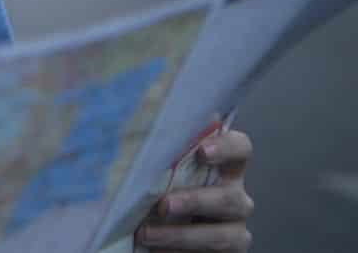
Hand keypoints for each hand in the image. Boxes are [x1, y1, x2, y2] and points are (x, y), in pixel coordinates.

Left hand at [137, 129, 254, 251]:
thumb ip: (159, 153)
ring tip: (146, 234)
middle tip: (164, 205)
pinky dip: (180, 252)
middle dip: (195, 202)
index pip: (240, 149)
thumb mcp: (159, 168)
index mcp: (223, 167)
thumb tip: (133, 132)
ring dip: (182, 235)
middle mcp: (234, 195)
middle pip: (229, 197)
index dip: (227, 148)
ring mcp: (234, 227)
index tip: (202, 152)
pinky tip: (155, 250)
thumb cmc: (158, 188)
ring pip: (223, 235)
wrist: (159, 226)